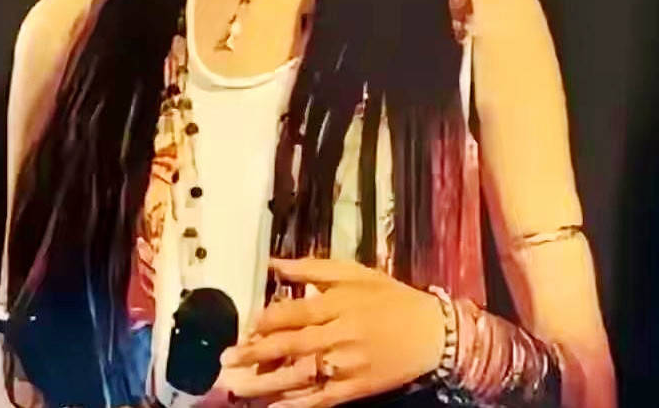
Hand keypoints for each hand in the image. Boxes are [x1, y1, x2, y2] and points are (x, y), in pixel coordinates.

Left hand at [217, 257, 444, 407]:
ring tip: (238, 388)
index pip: (295, 312)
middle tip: (226, 360)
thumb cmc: (389, 297)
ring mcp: (347, 365)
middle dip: (256, 353)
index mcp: (338, 303)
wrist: (432, 333)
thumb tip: (274, 264)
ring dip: (267, 383)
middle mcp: (339, 334)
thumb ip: (313, 267)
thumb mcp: (354, 273)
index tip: (244, 325)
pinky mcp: (356, 388)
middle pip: (292, 346)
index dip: (267, 320)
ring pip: (301, 376)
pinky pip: (322, 399)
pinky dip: (298, 405)